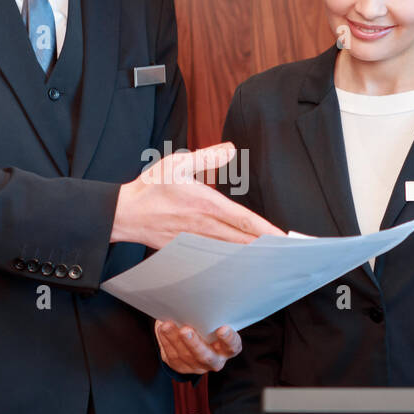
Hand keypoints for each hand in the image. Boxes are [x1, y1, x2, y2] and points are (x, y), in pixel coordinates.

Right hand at [111, 141, 284, 248]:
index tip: (283, 237)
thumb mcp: (177, 163)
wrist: (125, 214)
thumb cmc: (151, 187)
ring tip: (273, 260)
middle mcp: (204, 227)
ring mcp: (196, 241)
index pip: (244, 220)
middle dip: (266, 247)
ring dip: (252, 256)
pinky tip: (243, 264)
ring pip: (231, 252)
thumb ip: (207, 157)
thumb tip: (230, 149)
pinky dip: (231, 261)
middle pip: (243, 241)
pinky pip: (215, 258)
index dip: (266, 230)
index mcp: (206, 205)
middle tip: (287, 253)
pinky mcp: (188, 250)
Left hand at [155, 320, 241, 373]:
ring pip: (185, 355)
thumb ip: (209, 317)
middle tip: (186, 330)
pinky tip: (162, 328)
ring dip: (174, 339)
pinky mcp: (181, 366)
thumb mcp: (213, 323)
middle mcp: (214, 360)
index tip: (222, 328)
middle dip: (194, 343)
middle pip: (205, 356)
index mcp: (227, 349)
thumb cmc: (208, 327)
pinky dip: (166, 340)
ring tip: (167, 325)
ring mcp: (197, 366)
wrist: (195, 345)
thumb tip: (195, 299)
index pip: (232, 346)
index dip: (229, 339)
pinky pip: (172, 355)